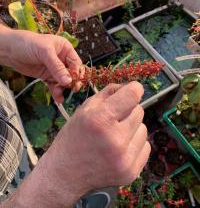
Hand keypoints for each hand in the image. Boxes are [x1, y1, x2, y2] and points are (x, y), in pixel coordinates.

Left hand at [2, 27, 82, 102]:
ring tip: (59, 95)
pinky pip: (54, 85)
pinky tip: (57, 98)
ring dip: (63, 89)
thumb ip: (57, 67)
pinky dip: (56, 92)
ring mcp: (54, 68)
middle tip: (72, 90)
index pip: (76, 62)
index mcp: (65, 49)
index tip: (75, 82)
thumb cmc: (29, 43)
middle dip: (71, 82)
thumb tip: (68, 81)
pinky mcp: (46, 76)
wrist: (10, 49)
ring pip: (63, 81)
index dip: (76, 73)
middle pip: (71, 73)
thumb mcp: (45, 53)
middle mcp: (62, 58)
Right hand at [7, 82, 149, 207]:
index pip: (133, 95)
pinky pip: (145, 146)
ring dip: (132, 128)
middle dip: (128, 111)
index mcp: (100, 119)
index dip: (134, 89)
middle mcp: (115, 140)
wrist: (65, 173)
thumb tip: (132, 86)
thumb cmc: (74, 136)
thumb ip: (109, 93)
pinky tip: (119, 148)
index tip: (131, 91)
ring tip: (114, 135)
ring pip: (144, 128)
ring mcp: (124, 159)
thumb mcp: (85, 108)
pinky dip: (134, 144)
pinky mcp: (131, 172)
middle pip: (139, 111)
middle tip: (113, 119)